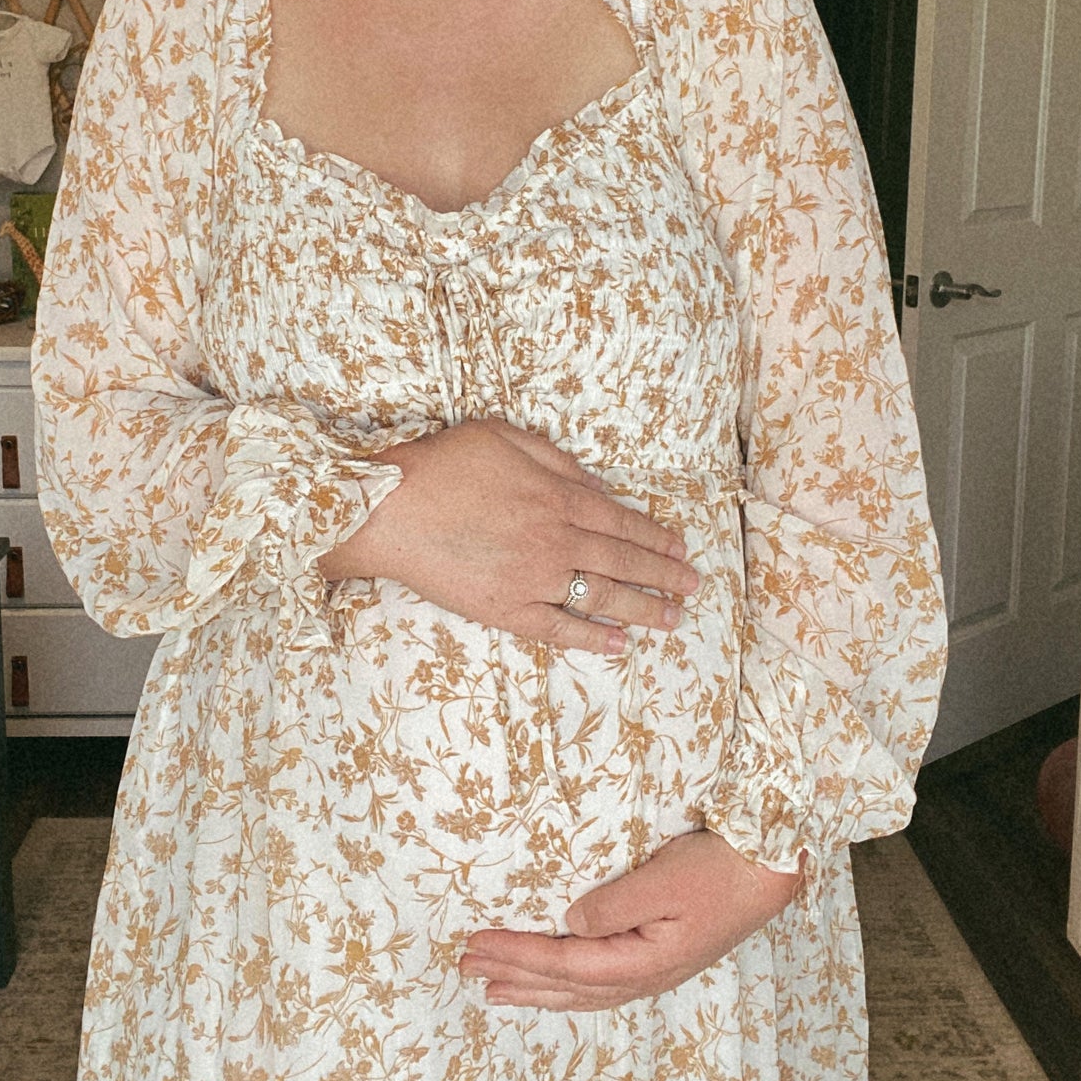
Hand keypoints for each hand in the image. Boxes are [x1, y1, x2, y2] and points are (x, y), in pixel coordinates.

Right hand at [316, 417, 700, 656]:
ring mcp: (533, 580)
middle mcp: (556, 541)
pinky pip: (558, 629)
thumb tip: (596, 485)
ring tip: (671, 620)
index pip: (622, 522)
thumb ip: (556, 459)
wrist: (388, 510)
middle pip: (623, 562)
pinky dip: (592, 637)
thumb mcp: (503, 437)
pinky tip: (619, 643)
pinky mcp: (505, 610)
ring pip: (601, 597)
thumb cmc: (441, 466)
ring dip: (643, 609)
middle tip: (693, 587)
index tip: (681, 550)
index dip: (656, 537)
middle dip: (663, 576)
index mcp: (558, 498)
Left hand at [458, 829, 801, 1009]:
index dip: (516, 956)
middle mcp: (644, 977)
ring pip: (579, 992)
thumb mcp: (664, 880)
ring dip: (534, 989)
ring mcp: (653, 973)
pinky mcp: (659, 960)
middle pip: (564, 987)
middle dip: (513, 976)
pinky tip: (553, 986)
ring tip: (493, 989)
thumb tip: (569, 924)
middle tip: (465, 967)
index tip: (475, 943)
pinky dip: (564, 987)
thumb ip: (613, 906)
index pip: (564, 965)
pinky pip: (598, 985)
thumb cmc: (720, 871)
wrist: (770, 873)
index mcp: (643, 961)